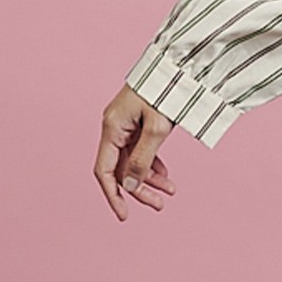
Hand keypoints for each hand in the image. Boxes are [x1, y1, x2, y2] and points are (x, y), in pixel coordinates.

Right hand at [95, 86, 177, 219]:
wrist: (177, 66)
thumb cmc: (166, 92)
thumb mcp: (157, 129)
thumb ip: (143, 159)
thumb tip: (130, 187)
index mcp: (112, 128)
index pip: (104, 171)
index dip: (113, 195)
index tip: (124, 215)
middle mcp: (115, 128)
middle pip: (121, 169)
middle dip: (139, 189)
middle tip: (160, 206)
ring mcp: (127, 125)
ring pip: (133, 161)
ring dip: (149, 178)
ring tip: (171, 192)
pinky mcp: (139, 123)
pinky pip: (141, 150)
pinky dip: (153, 164)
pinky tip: (166, 176)